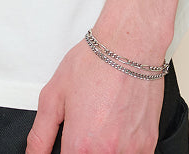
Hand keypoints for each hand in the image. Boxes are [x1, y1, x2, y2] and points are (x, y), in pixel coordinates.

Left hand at [26, 40, 163, 153]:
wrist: (130, 44)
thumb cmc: (95, 63)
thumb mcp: (54, 95)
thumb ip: (40, 135)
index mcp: (80, 145)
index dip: (64, 153)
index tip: (67, 145)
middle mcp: (107, 153)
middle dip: (82, 149)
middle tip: (84, 128)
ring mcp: (131, 151)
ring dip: (103, 148)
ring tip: (102, 124)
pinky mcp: (148, 144)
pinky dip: (122, 146)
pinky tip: (117, 125)